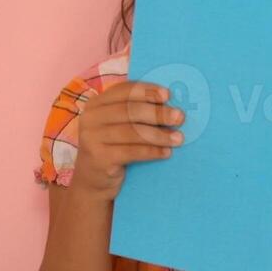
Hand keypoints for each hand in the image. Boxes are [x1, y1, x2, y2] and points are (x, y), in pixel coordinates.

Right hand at [71, 81, 182, 200]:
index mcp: (97, 103)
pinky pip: (131, 152)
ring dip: (159, 135)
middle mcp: (90, 118)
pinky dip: (152, 151)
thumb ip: (137, 112)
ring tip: (178, 138)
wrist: (95, 180)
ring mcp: (92, 138)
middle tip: (180, 117)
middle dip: (158, 113)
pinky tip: (167, 152)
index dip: (146, 91)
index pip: (123, 91)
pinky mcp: (99, 158)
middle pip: (129, 110)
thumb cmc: (115, 147)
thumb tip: (172, 107)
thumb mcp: (121, 125)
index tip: (168, 95)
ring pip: (132, 132)